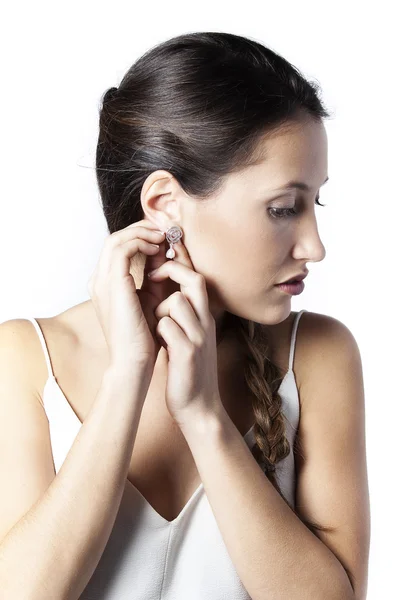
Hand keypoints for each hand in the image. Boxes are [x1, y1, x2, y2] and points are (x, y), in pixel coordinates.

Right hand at [87, 219, 166, 370]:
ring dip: (141, 233)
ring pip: (116, 240)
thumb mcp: (151, 296)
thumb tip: (164, 250)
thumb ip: (154, 273)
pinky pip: (122, 249)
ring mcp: (102, 282)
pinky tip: (157, 248)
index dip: (140, 237)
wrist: (134, 362)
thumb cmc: (144, 337)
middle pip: (115, 239)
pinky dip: (140, 243)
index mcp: (105, 285)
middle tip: (164, 230)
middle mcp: (99, 281)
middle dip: (141, 230)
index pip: (118, 248)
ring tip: (162, 236)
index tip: (164, 237)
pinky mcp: (112, 285)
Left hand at [147, 239, 223, 427]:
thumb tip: (164, 290)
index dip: (180, 258)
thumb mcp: (188, 336)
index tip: (160, 249)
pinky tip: (159, 343)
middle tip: (153, 277)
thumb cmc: (187, 369)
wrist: (199, 407)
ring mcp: (198, 337)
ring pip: (177, 301)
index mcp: (204, 316)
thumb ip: (181, 314)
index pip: (196, 276)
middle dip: (171, 270)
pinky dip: (158, 330)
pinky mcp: (188, 354)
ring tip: (157, 326)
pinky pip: (167, 326)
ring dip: (160, 309)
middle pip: (195, 280)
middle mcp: (205, 323)